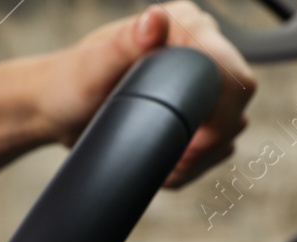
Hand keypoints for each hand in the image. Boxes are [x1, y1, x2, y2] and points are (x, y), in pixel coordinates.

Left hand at [36, 2, 255, 187]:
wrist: (58, 111)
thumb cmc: (69, 83)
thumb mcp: (94, 66)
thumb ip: (125, 42)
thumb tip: (155, 20)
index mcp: (185, 26)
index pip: (233, 72)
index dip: (221, 116)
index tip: (190, 145)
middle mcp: (200, 50)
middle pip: (238, 106)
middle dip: (210, 144)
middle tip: (175, 160)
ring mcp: (200, 83)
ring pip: (230, 131)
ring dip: (200, 159)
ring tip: (163, 164)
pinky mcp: (195, 111)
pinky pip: (215, 147)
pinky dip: (193, 166)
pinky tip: (165, 166)